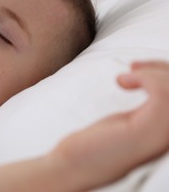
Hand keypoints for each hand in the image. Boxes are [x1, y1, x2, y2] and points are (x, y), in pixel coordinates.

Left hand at [51, 60, 168, 189]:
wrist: (74, 165)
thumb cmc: (98, 144)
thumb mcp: (133, 121)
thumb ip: (151, 108)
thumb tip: (157, 77)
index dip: (168, 73)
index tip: (139, 67)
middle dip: (164, 69)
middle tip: (133, 67)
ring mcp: (162, 138)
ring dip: (155, 72)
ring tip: (127, 75)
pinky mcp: (145, 134)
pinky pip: (163, 95)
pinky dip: (146, 78)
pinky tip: (122, 81)